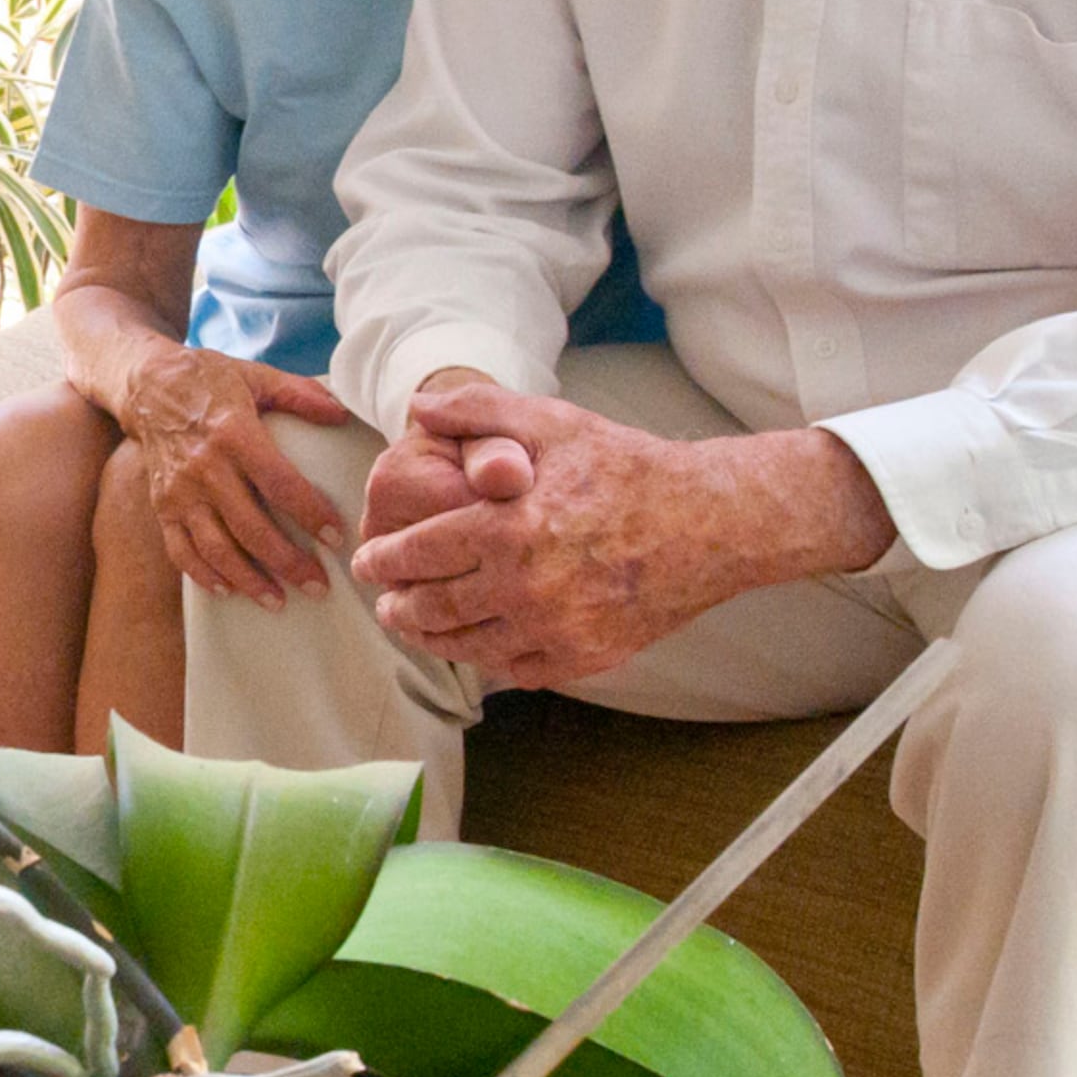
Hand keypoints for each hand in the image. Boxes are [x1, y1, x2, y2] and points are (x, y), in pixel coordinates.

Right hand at [112, 346, 353, 608]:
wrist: (144, 383)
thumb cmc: (207, 379)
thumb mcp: (255, 375)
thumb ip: (299, 394)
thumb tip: (342, 413)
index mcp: (233, 433)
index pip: (279, 483)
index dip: (310, 514)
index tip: (336, 538)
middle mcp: (204, 467)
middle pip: (251, 527)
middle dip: (288, 563)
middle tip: (318, 586)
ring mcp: (179, 491)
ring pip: (216, 548)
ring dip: (249, 580)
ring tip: (279, 601)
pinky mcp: (162, 505)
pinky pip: (181, 550)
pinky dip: (204, 575)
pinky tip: (229, 591)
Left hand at [347, 386, 895, 687]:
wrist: (711, 522)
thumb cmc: (626, 466)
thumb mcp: (552, 422)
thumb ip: (476, 411)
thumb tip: (416, 407)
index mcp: (508, 528)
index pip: (416, 557)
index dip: (381, 560)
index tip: (366, 561)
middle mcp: (527, 586)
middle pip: (432, 609)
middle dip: (397, 606)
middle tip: (384, 601)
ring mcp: (557, 628)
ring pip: (468, 646)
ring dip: (431, 638)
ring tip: (414, 626)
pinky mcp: (586, 657)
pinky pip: (517, 668)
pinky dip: (489, 657)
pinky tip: (477, 641)